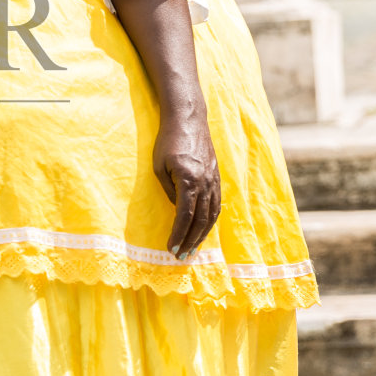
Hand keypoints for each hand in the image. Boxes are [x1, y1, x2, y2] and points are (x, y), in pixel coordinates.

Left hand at [153, 108, 221, 259]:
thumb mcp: (159, 167)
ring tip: (193, 248)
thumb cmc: (168, 141)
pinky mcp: (217, 177)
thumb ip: (169, 191)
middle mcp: (205, 183)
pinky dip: (210, 220)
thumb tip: (176, 211)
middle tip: (181, 256)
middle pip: (200, 220)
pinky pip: (217, 204)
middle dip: (190, 240)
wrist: (188, 119)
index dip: (178, 235)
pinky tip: (204, 229)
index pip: (184, 216)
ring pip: (212, 215)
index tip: (171, 248)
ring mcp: (214, 180)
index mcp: (188, 180)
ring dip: (202, 234)